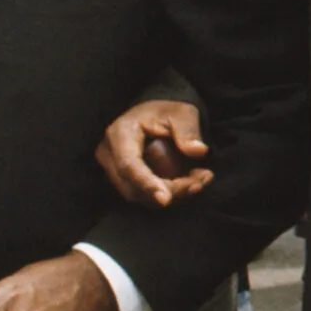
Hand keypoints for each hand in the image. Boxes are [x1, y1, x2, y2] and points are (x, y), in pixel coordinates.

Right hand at [96, 100, 211, 207]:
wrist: (155, 114)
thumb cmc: (168, 111)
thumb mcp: (182, 113)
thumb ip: (189, 130)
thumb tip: (199, 151)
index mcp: (120, 133)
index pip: (128, 165)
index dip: (146, 184)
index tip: (165, 199)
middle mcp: (110, 154)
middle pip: (134, 186)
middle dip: (169, 191)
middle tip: (200, 183)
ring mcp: (113, 169)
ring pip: (139, 195)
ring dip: (172, 195)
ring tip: (200, 181)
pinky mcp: (123, 179)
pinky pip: (143, 195)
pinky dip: (168, 194)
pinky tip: (190, 184)